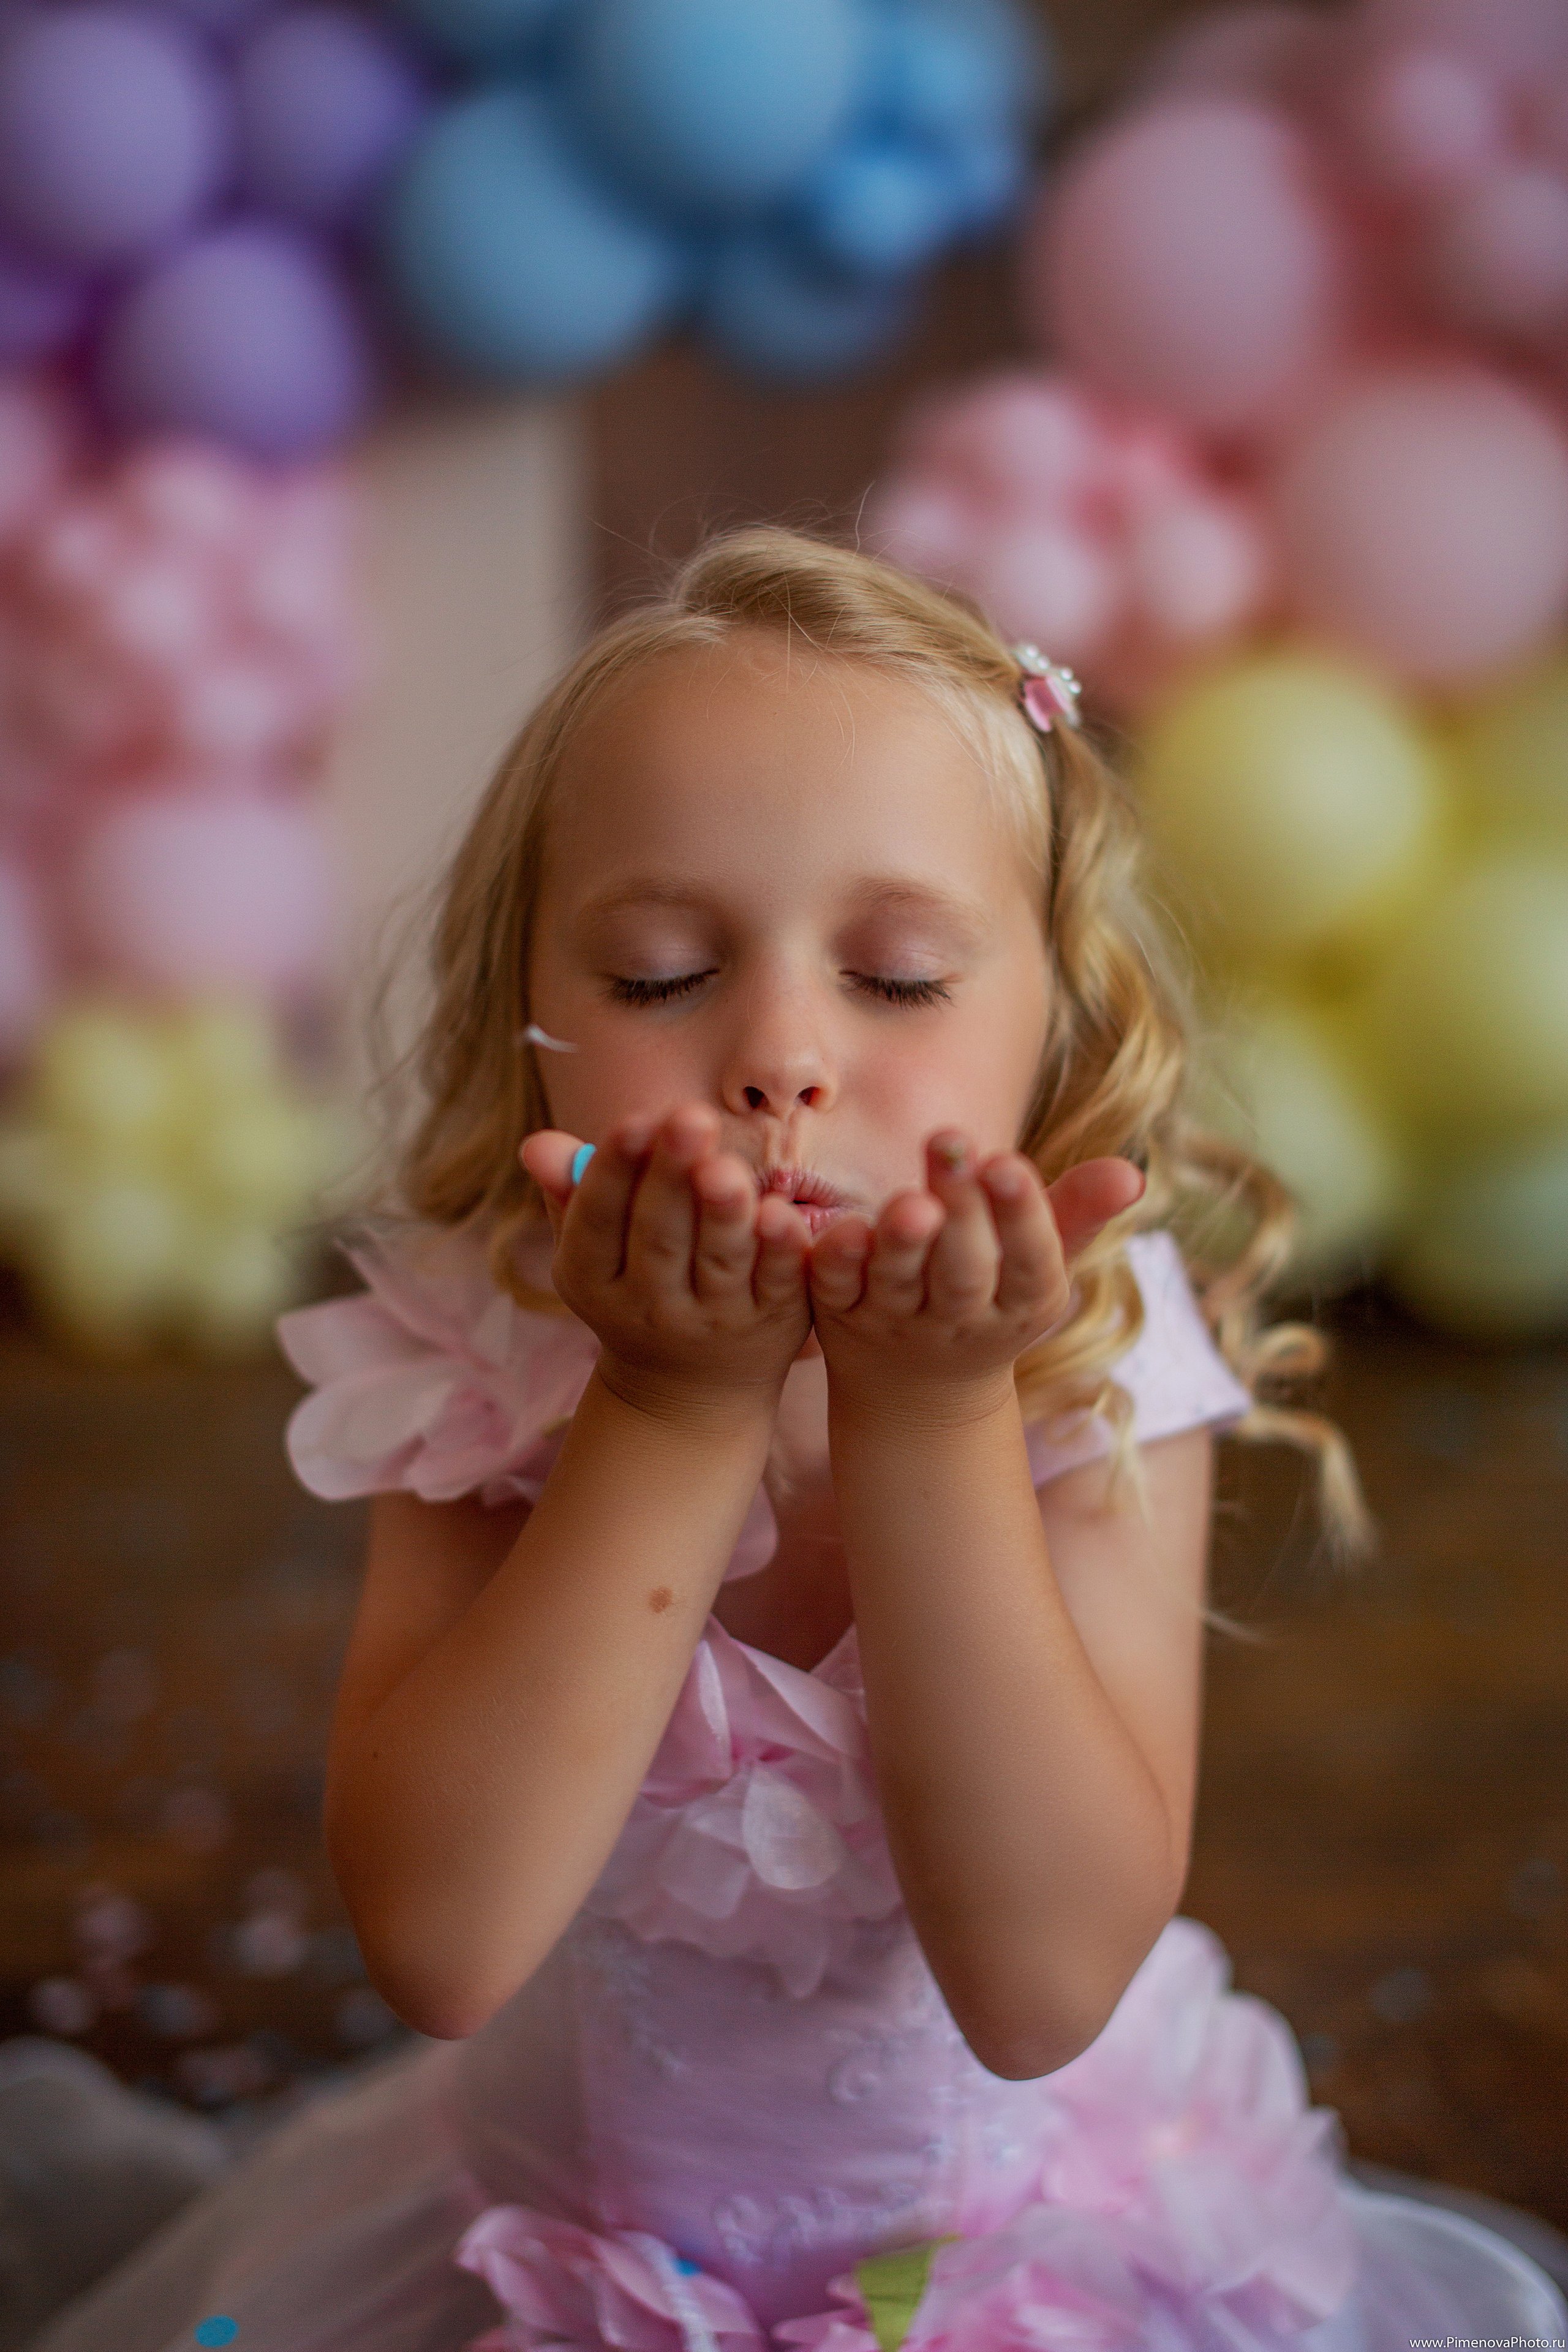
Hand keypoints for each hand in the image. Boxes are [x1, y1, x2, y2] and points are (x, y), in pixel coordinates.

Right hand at [520, 1105, 812, 1423]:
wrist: (688, 1393)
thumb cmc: (634, 1285)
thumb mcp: (592, 1249)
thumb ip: (571, 1191)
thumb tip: (536, 1144)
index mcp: (593, 1279)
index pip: (596, 1222)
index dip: (613, 1172)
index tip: (633, 1121)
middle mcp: (650, 1306)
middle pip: (659, 1237)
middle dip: (672, 1177)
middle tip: (689, 1117)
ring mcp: (714, 1319)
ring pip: (718, 1261)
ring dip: (722, 1213)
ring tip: (726, 1167)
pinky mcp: (771, 1323)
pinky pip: (775, 1284)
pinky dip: (779, 1251)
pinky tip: (782, 1213)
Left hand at [807, 1130, 1144, 1417]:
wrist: (917, 1392)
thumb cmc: (993, 1294)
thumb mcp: (1041, 1261)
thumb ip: (1078, 1211)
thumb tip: (1132, 1173)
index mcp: (1021, 1304)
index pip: (1030, 1263)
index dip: (1020, 1216)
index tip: (1006, 1163)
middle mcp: (958, 1319)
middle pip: (964, 1273)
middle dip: (962, 1215)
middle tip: (951, 1147)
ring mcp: (895, 1320)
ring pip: (899, 1282)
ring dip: (903, 1242)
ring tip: (909, 1199)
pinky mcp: (839, 1315)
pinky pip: (834, 1289)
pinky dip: (836, 1261)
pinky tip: (841, 1227)